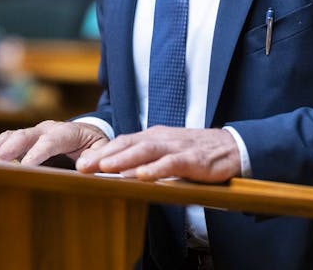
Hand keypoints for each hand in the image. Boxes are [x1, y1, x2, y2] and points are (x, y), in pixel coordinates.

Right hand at [0, 120, 108, 164]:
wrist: (89, 134)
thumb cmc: (96, 146)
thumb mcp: (103, 151)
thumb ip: (96, 158)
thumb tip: (83, 166)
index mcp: (67, 132)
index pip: (50, 141)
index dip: (37, 154)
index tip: (24, 167)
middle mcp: (46, 128)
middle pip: (24, 136)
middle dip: (8, 150)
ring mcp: (33, 132)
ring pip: (10, 136)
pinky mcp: (25, 139)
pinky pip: (5, 141)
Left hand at [75, 126, 240, 181]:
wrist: (232, 146)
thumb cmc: (195, 152)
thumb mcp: (166, 152)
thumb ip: (145, 158)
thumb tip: (118, 172)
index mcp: (153, 136)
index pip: (122, 142)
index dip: (101, 152)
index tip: (80, 164)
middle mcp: (161, 138)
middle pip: (128, 144)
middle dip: (103, 156)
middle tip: (82, 167)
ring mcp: (177, 147)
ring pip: (146, 151)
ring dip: (123, 159)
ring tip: (105, 168)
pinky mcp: (193, 159)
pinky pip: (171, 164)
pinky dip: (156, 169)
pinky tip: (142, 176)